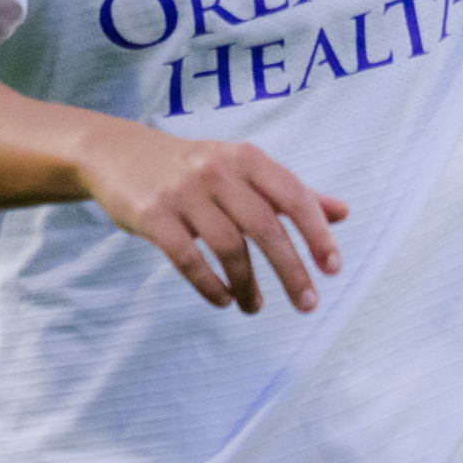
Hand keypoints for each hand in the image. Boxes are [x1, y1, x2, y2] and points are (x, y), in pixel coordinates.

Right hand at [77, 123, 347, 314]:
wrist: (119, 154)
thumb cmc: (194, 168)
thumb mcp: (242, 170)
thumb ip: (290, 192)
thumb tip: (343, 213)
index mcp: (246, 158)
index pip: (292, 196)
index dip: (316, 233)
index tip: (332, 269)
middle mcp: (217, 171)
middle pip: (265, 226)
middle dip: (291, 269)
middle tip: (307, 303)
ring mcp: (183, 193)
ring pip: (228, 247)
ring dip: (248, 285)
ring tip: (256, 307)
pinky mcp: (153, 215)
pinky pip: (188, 259)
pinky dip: (210, 285)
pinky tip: (224, 299)